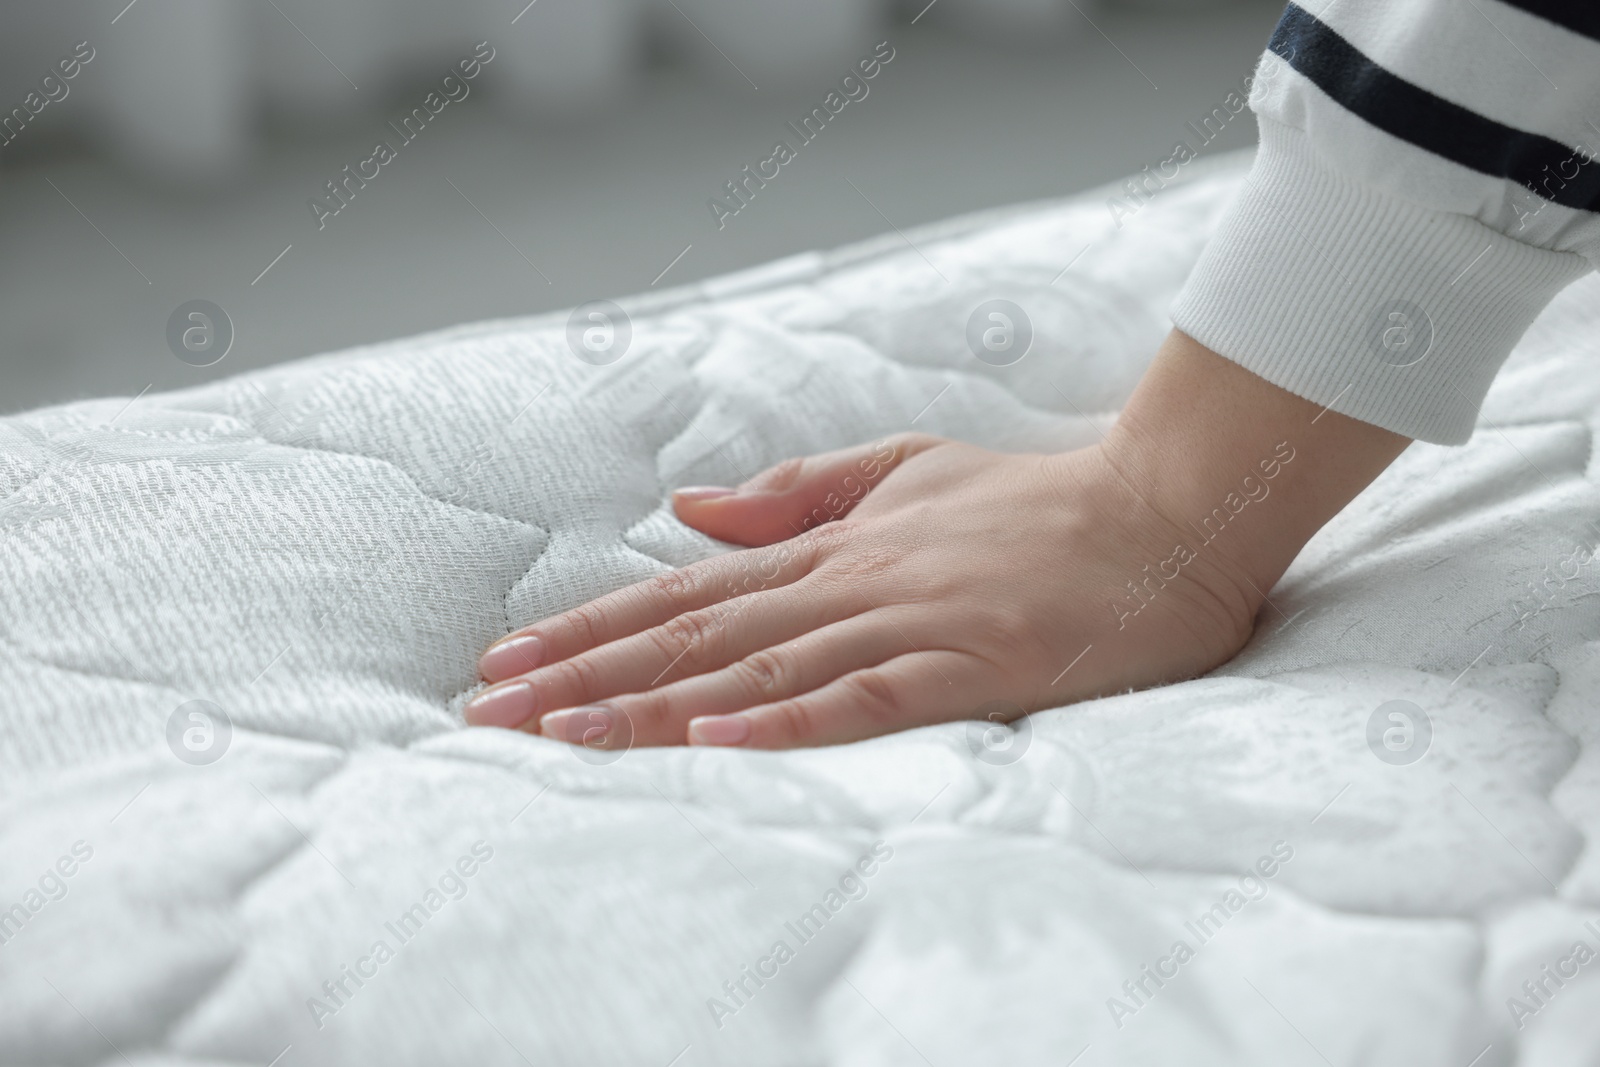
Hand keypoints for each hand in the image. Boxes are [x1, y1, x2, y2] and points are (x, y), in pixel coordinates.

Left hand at [463, 330, 1409, 748]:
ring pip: (757, 669)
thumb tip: (689, 511)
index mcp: (832, 546)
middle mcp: (849, 582)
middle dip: (585, 673)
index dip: (591, 625)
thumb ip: (797, 494)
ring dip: (654, 704)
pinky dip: (788, 720)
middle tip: (490, 709)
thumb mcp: (903, 471)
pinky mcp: (969, 664)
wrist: (1160, 511)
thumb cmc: (1032, 500)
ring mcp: (907, 622)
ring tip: (563, 736)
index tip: (510, 657)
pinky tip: (717, 739)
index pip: (686, 593)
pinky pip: (864, 697)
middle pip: (694, 634)